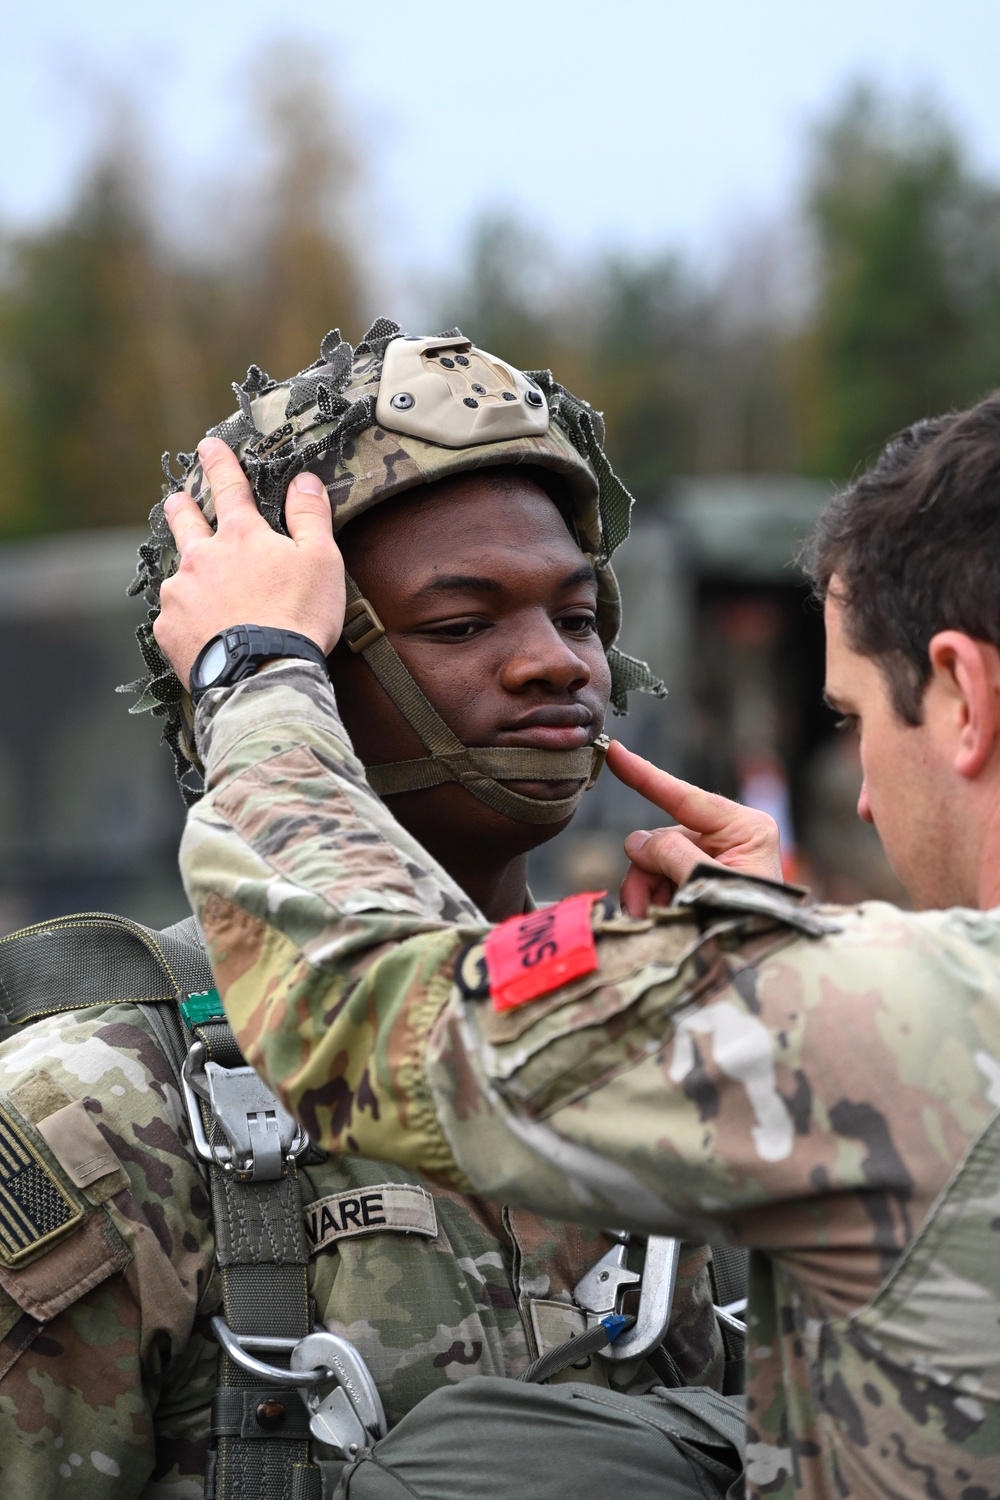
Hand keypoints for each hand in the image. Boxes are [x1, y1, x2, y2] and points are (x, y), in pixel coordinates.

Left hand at [153, 438, 345, 688]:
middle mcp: (201, 558)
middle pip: (185, 523)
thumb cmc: (299, 615)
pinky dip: (187, 619)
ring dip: (187, 574)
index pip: (229, 487)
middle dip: (181, 507)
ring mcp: (179, 594)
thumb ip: (310, 516)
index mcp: (239, 536)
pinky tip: (202, 631)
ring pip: (178, 575)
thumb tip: (305, 480)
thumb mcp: (321, 560)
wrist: (263, 674)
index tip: (207, 446)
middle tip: (176, 499)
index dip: (219, 463)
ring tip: (200, 589)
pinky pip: (174, 618)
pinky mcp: (168, 630)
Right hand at [606, 741, 783, 917]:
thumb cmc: (751, 925)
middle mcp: (730, 838)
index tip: (615, 750)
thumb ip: (670, 856)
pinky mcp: (705, 882)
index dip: (646, 775)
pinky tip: (662, 923)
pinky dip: (656, 902)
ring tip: (653, 923)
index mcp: (745, 828)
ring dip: (648, 893)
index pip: (685, 797)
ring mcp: (717, 860)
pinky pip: (665, 882)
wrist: (769, 972)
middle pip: (665, 839)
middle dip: (648, 873)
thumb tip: (636, 842)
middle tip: (641, 911)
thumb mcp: (709, 885)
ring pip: (658, 863)